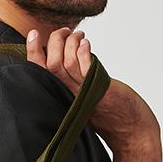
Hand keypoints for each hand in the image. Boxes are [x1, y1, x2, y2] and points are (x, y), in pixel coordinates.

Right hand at [25, 27, 160, 151]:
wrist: (129, 129)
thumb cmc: (108, 109)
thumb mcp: (82, 92)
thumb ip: (72, 77)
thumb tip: (66, 50)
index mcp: (60, 95)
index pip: (38, 73)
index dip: (33, 52)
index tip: (34, 34)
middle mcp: (68, 95)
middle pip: (51, 64)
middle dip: (56, 40)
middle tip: (66, 31)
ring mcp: (83, 93)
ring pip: (66, 62)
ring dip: (71, 42)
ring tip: (80, 36)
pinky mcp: (99, 90)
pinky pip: (85, 68)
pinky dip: (83, 52)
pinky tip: (86, 44)